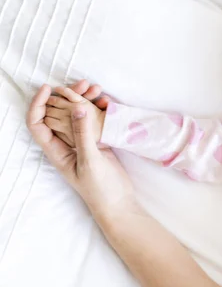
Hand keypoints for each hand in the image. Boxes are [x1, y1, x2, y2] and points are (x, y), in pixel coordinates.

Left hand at [27, 85, 135, 218]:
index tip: (50, 88)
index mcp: (56, 151)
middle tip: (84, 84)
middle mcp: (66, 144)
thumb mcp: (90, 162)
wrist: (119, 203)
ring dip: (84, 99)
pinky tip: (106, 102)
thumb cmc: (100, 189)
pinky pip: (93, 120)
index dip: (38, 104)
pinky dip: (98, 109)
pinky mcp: (97, 142)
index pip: (38, 123)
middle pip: (58, 114)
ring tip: (97, 89)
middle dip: (67, 96)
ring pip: (77, 115)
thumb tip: (78, 108)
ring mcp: (82, 142)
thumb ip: (84, 135)